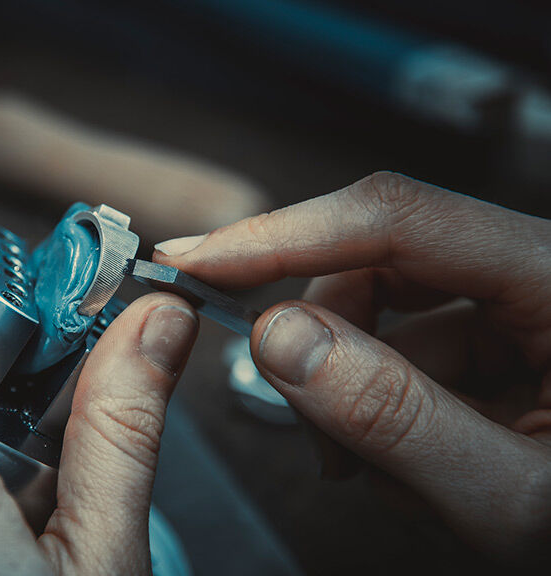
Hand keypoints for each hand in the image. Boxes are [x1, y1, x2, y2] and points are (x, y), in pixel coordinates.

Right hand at [154, 172, 550, 560]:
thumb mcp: (514, 497)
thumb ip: (396, 417)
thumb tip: (282, 340)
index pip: (397, 218)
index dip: (283, 231)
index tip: (200, 257)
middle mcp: (540, 272)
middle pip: (381, 259)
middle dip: (322, 339)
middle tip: (299, 415)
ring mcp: (522, 304)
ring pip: (386, 308)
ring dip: (350, 384)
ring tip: (365, 465)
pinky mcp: (504, 337)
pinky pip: (410, 346)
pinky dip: (380, 401)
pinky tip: (402, 460)